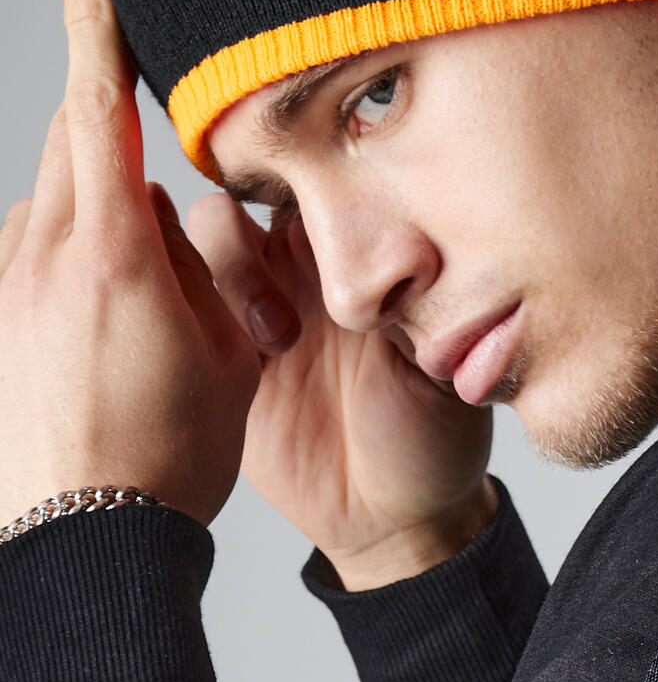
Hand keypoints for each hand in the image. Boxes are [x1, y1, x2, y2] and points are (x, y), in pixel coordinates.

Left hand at [0, 0, 260, 528]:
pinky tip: (104, 324)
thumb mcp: (225, 342)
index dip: (94, 21)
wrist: (82, 537)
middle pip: (72, 140)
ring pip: (57, 197)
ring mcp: (6, 283)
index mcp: (110, 247)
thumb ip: (192, 255)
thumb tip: (161, 209)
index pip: (97, 103)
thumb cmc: (169, 448)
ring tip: (145, 296)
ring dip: (101, 209)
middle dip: (114, 132)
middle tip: (161, 194)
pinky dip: (73, 252)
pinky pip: (36, 245)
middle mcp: (42, 250)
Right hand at [187, 196, 496, 588]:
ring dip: (234, 266)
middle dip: (263, 202)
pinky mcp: (222, 354)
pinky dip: (192, 313)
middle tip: (296, 261)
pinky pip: (186, 307)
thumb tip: (414, 257)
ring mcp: (259, 303)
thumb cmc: (434, 431)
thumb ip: (429, 309)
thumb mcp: (447, 367)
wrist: (390, 513)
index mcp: (364, 252)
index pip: (326, 177)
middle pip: (257, 185)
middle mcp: (308, 263)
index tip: (323, 191)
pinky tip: (244, 359)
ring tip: (278, 338)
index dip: (315, 168)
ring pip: (216, 235)